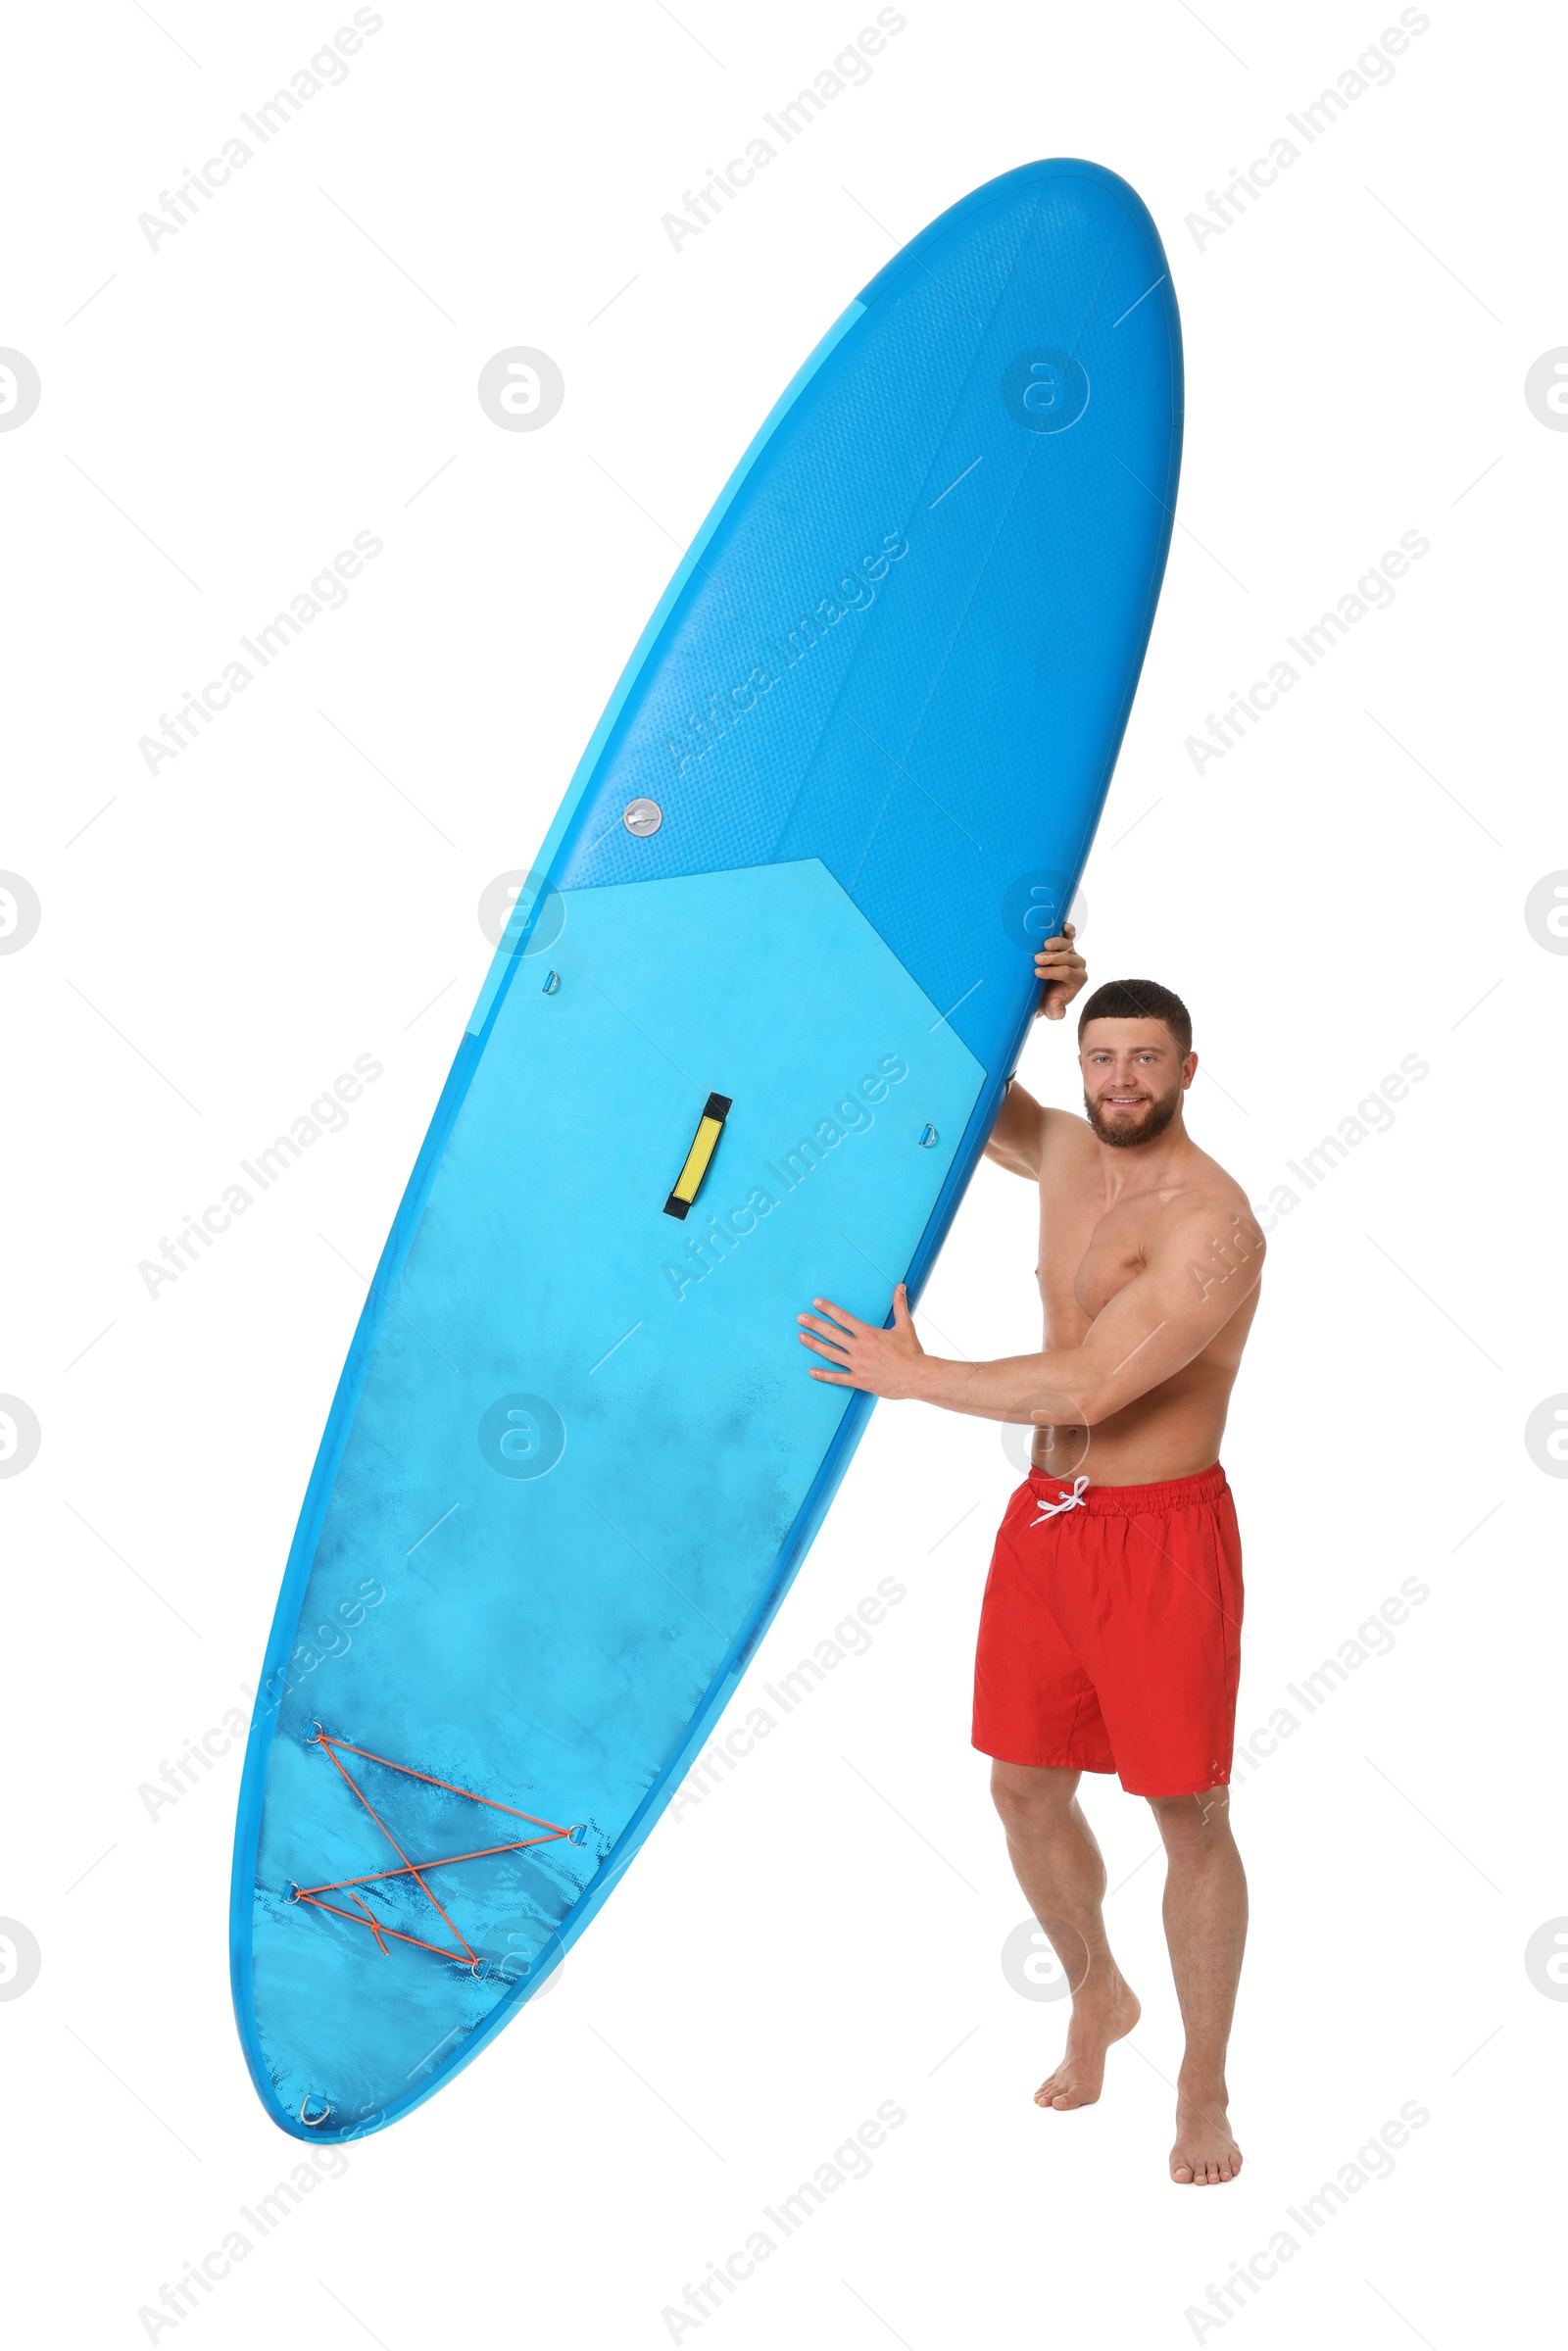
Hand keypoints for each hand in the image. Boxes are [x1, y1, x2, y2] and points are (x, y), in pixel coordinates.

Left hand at [797, 1284, 925, 1396]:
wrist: (917, 1377)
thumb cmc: (911, 1352)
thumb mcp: (905, 1326)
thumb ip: (899, 1305)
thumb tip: (900, 1286)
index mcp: (869, 1333)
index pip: (843, 1318)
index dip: (828, 1309)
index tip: (816, 1302)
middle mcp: (860, 1348)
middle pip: (832, 1333)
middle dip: (814, 1324)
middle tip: (800, 1318)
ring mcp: (858, 1365)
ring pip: (831, 1353)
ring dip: (814, 1344)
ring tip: (801, 1337)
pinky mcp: (860, 1380)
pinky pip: (838, 1378)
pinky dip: (824, 1375)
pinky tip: (812, 1372)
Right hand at [1034, 921, 1084, 1020]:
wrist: (1042, 992)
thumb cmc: (1047, 1001)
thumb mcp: (1051, 1010)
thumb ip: (1056, 1011)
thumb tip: (1058, 1006)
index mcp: (1078, 979)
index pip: (1067, 973)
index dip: (1053, 972)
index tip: (1037, 972)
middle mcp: (1078, 965)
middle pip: (1067, 958)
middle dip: (1052, 958)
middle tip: (1037, 959)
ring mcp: (1072, 953)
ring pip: (1067, 945)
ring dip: (1055, 943)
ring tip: (1043, 945)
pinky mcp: (1066, 944)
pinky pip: (1070, 935)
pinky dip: (1067, 930)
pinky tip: (1064, 926)